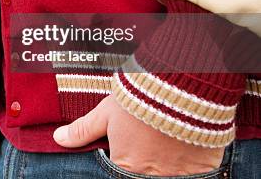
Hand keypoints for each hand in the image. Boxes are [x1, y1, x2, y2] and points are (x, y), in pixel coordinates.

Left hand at [53, 95, 224, 175]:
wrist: (181, 90)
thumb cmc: (138, 100)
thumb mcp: (106, 112)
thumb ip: (83, 130)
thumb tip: (59, 138)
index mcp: (125, 165)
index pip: (120, 169)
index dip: (124, 156)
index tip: (131, 146)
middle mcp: (150, 176)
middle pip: (144, 173)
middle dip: (144, 160)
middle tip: (149, 141)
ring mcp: (177, 175)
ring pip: (167, 174)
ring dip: (165, 161)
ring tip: (165, 141)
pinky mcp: (202, 170)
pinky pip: (194, 174)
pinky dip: (188, 163)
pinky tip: (184, 145)